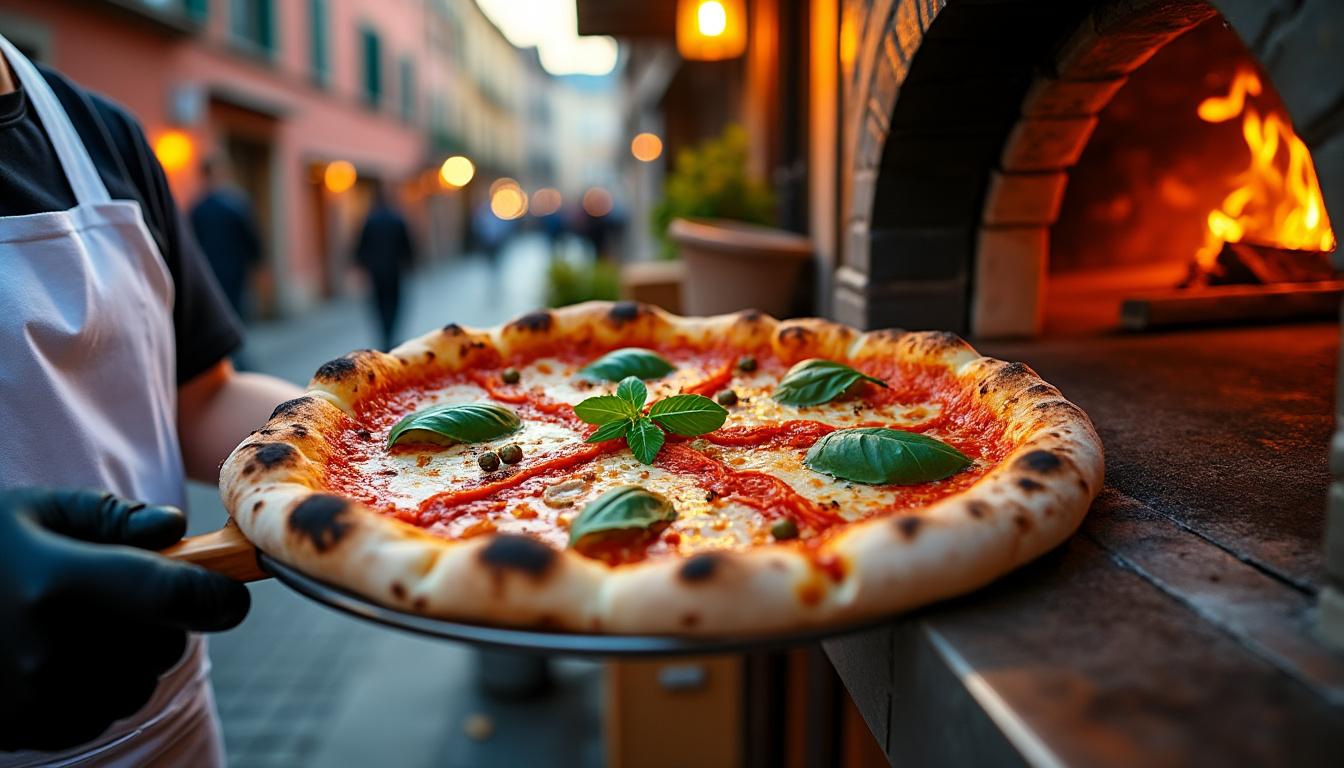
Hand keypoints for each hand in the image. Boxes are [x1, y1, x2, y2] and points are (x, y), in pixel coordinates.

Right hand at [0, 489, 249, 751]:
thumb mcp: (36, 510)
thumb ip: (112, 516)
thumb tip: (175, 528)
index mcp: (62, 581)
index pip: (177, 596)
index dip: (220, 595)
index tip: (232, 592)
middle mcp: (53, 648)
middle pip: (166, 645)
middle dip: (167, 620)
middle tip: (127, 596)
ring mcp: (37, 696)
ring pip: (138, 685)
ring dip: (133, 658)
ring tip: (82, 625)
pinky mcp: (26, 730)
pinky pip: (101, 714)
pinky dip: (98, 689)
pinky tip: (58, 658)